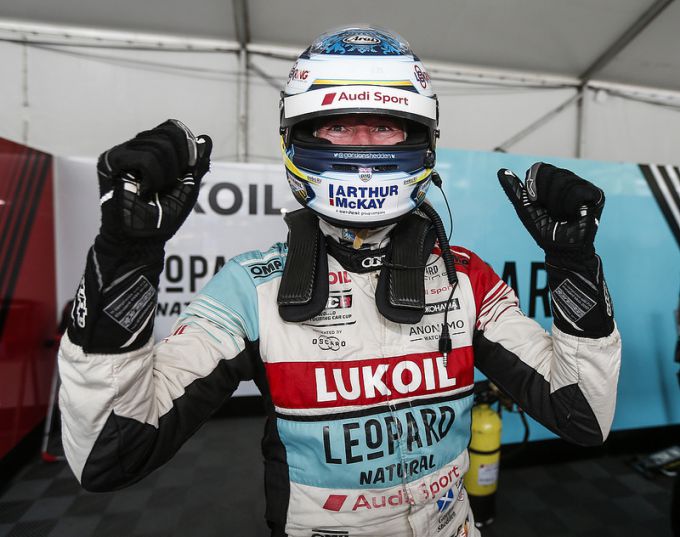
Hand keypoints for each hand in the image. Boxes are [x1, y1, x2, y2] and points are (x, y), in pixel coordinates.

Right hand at [97, 119, 211, 241]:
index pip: (172, 129)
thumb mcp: (187, 187)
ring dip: (166, 175)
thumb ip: (197, 164)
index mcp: (152, 150)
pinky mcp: (111, 161)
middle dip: (179, 163)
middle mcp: (136, 147)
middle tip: (168, 185)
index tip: (188, 169)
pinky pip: (145, 158)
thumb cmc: (163, 217)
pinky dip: (154, 178)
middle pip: (169, 134)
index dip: (187, 146)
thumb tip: (206, 139)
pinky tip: (145, 190)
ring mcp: (123, 152)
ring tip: (154, 191)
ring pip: (159, 146)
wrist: (142, 239)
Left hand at [497, 162, 603, 257]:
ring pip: (564, 181)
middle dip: (544, 196)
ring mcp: (584, 186)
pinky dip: (569, 206)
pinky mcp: (596, 195)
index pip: (540, 167)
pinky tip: (573, 214)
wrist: (559, 249)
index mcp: (553, 180)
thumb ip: (515, 189)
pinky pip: (577, 191)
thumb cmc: (543, 229)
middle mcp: (570, 179)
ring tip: (561, 215)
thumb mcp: (525, 208)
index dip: (533, 185)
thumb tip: (501, 171)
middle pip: (551, 172)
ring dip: (556, 204)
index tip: (535, 201)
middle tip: (550, 211)